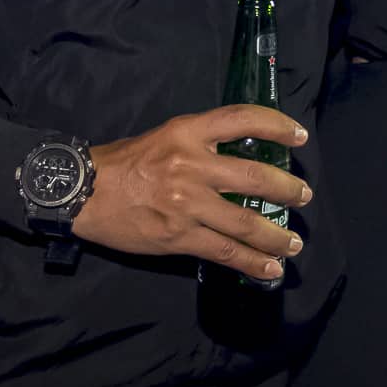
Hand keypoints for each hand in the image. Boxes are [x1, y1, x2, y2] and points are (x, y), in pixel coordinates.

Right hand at [74, 105, 310, 282]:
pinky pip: (224, 252)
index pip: (242, 119)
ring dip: (276, 235)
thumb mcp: (163, 137)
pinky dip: (252, 262)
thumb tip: (237, 156)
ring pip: (245, 222)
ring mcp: (187, 203)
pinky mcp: (179, 236)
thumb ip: (198, 143)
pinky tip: (270, 268)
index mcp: (187, 132)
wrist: (82, 192)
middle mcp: (191, 165)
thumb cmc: (122, 163)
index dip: (277, 126)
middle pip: (254, 176)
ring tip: (294, 243)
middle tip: (303, 197)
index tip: (300, 138)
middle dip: (286, 190)